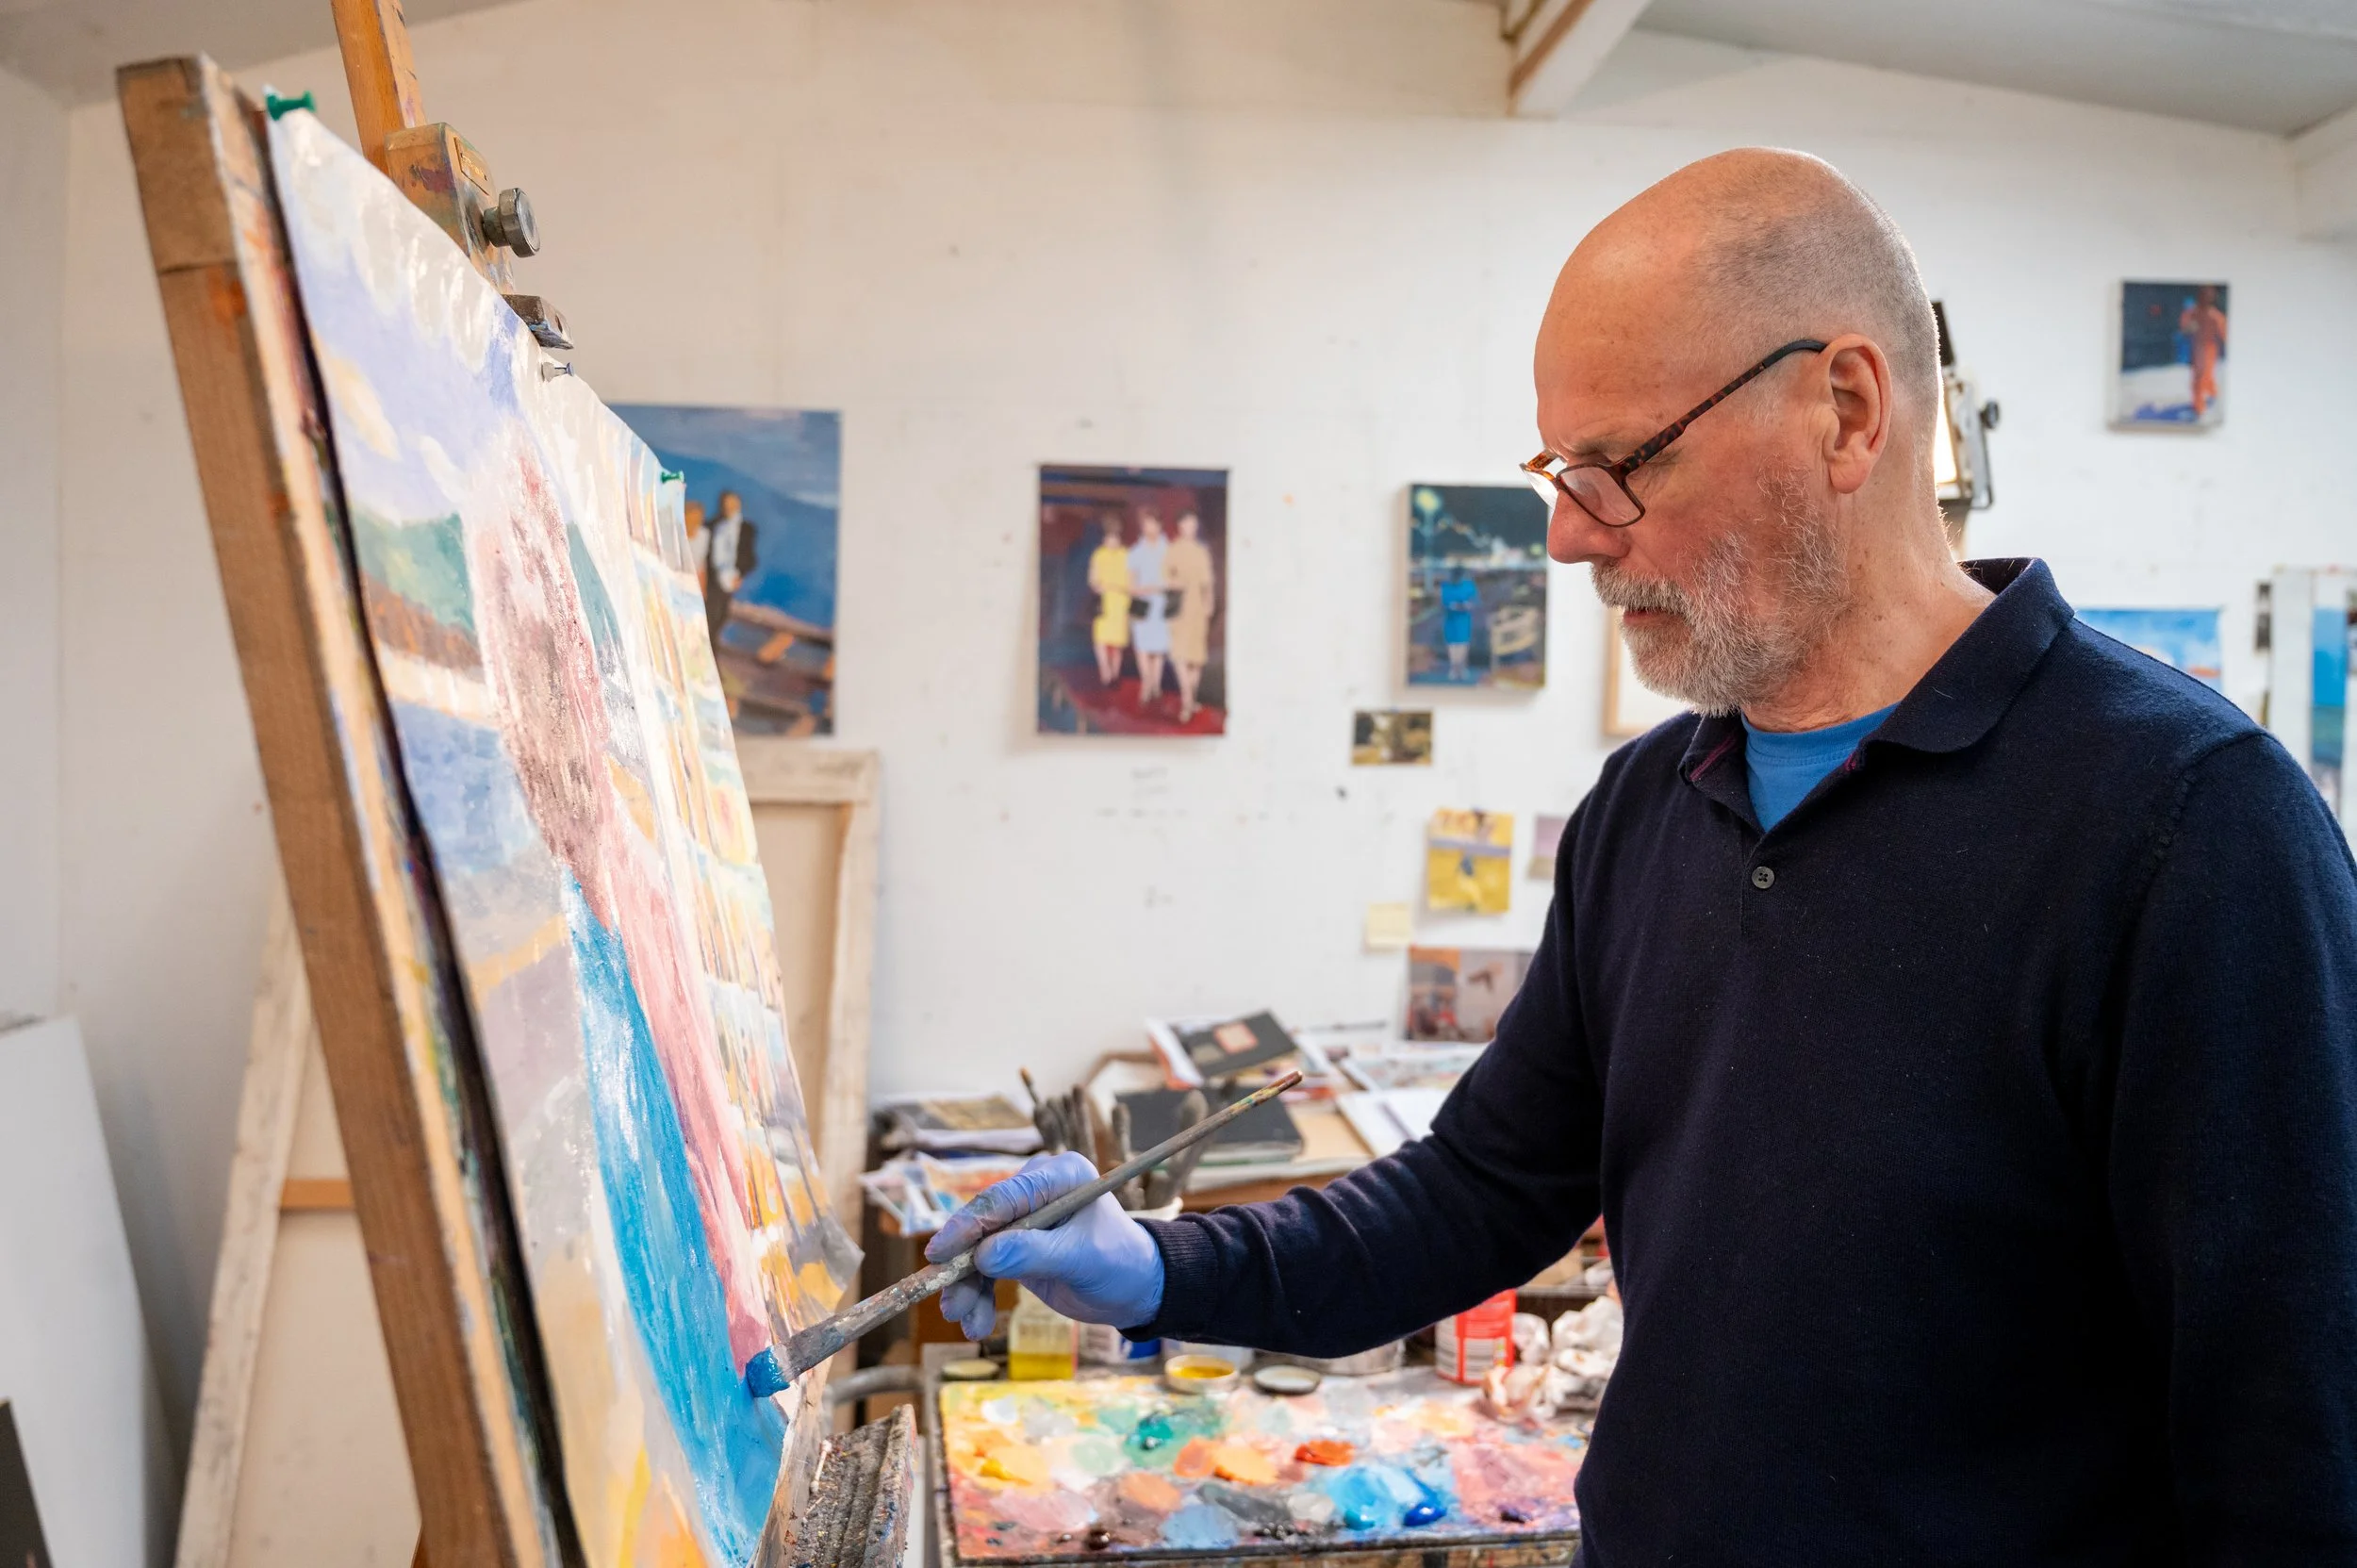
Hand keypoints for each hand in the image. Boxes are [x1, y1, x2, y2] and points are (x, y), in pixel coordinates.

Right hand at [927, 1152, 1164, 1340]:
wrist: (1134, 1288)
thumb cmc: (1119, 1264)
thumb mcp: (1080, 1259)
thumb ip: (1032, 1254)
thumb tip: (982, 1255)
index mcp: (1059, 1176)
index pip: (1004, 1196)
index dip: (968, 1225)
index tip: (940, 1253)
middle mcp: (1036, 1190)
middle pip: (983, 1225)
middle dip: (963, 1266)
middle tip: (948, 1302)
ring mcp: (1024, 1218)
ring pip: (978, 1250)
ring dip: (968, 1287)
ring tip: (966, 1322)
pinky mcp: (1016, 1245)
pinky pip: (986, 1268)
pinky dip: (979, 1295)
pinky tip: (977, 1323)